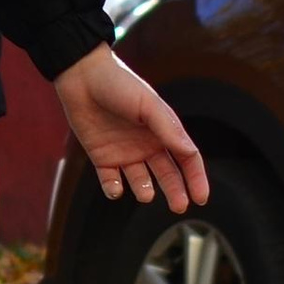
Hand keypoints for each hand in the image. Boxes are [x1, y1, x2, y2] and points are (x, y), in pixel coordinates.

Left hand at [52, 45, 207, 209]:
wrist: (81, 76)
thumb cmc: (119, 85)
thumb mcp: (148, 106)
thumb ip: (169, 130)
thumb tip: (190, 152)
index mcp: (163, 130)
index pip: (186, 159)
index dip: (196, 178)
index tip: (201, 198)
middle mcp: (147, 144)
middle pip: (167, 174)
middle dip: (175, 192)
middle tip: (179, 207)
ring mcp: (125, 152)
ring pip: (141, 180)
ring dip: (145, 189)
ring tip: (146, 194)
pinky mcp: (102, 158)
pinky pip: (111, 181)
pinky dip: (114, 188)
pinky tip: (116, 188)